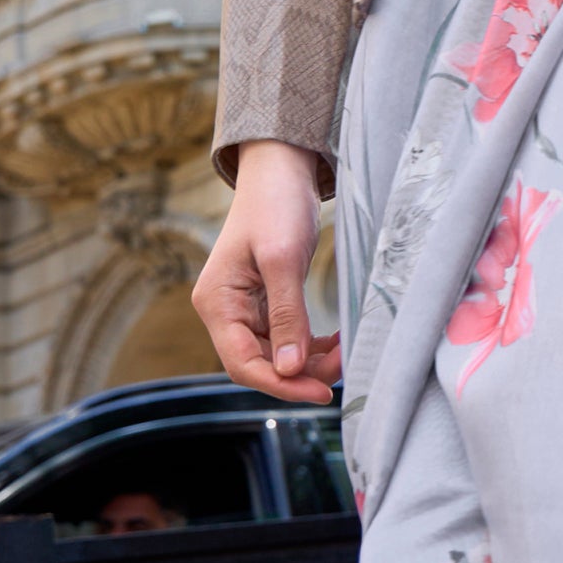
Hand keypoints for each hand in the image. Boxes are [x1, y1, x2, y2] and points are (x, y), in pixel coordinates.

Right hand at [193, 143, 341, 402]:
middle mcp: (226, 311)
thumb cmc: (275, 205)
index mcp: (217, 304)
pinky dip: (311, 344)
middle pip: (261, 363)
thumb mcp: (283, 259)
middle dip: (302, 372)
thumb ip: (286, 315)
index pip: (243, 364)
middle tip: (345, 365)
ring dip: (310, 360)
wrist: (280, 170)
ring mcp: (245, 308)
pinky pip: (287, 337)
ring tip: (345, 351)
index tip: (321, 392)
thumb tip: (289, 369)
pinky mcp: (267, 301)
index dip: (281, 385)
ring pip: (277, 354)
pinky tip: (336, 341)